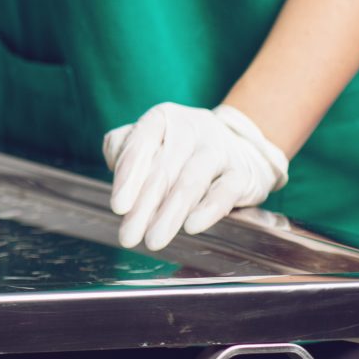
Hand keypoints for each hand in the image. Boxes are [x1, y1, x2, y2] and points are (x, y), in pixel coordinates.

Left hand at [103, 103, 290, 251]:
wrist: (243, 144)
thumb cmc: (182, 148)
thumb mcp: (153, 139)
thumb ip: (125, 149)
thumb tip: (115, 168)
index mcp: (163, 118)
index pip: (140, 143)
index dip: (128, 176)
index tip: (118, 207)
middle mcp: (191, 129)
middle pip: (163, 169)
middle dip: (144, 206)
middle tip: (129, 237)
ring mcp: (219, 150)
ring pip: (191, 181)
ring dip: (170, 213)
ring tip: (154, 239)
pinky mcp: (242, 173)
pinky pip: (225, 191)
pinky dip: (208, 209)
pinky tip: (192, 226)